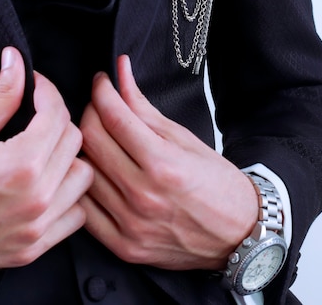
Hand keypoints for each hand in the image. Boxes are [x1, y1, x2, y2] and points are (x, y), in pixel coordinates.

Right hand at [0, 47, 93, 269]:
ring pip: (83, 175)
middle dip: (57, 119)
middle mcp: (38, 196)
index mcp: (21, 164)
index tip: (35, 85)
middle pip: (74, 139)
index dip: (47, 91)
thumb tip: (16, 61)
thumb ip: (1, 97)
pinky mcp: (35, 247)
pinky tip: (48, 185)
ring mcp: (39, 225)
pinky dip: (68, 196)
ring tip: (45, 150)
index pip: (56, 113)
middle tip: (37, 114)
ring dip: (69, 158)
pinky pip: (77, 214)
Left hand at [79, 55, 257, 270]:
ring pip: (84, 172)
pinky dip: (85, 184)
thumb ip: (143, 107)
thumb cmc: (216, 181)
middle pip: (92, 141)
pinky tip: (97, 171)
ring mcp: (131, 224)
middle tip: (99, 106)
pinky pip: (85, 209)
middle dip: (90, 112)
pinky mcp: (123, 246)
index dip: (102, 91)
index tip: (101, 81)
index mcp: (163, 163)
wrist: (237, 232)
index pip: (113, 117)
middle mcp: (143, 195)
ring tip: (100, 137)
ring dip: (86, 147)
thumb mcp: (183, 137)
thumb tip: (120, 75)